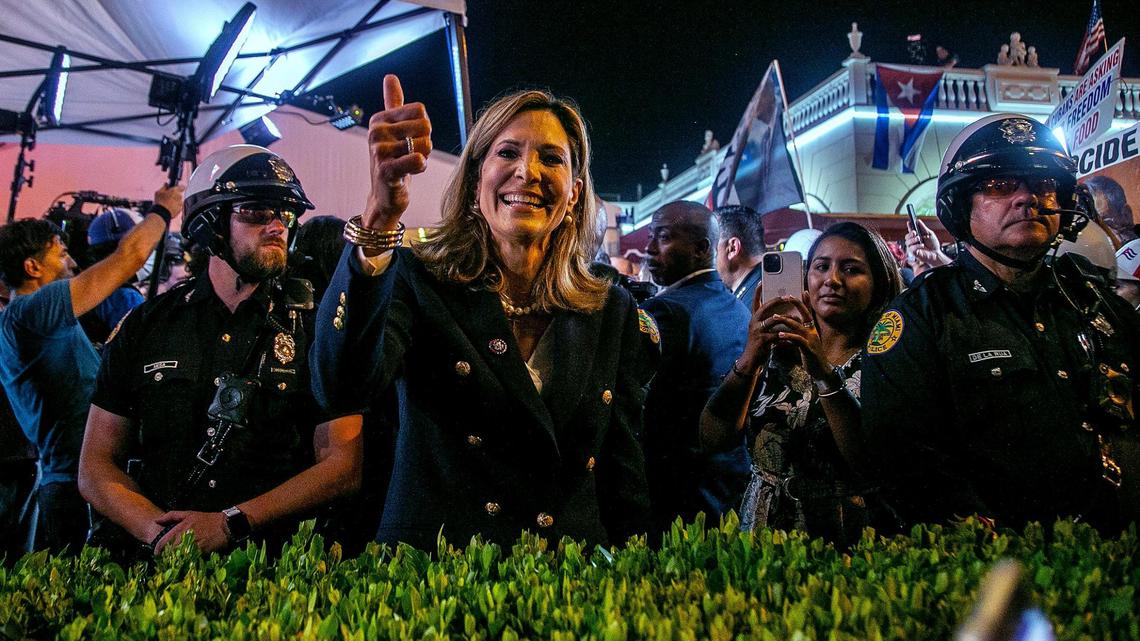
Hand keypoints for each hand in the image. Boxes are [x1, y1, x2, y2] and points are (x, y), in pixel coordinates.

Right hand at [153, 184, 184, 217]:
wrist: (161, 213)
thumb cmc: (160, 202)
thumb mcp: (158, 192)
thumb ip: (164, 187)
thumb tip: (166, 184)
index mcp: (174, 191)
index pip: (182, 187)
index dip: (180, 187)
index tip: (178, 188)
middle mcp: (179, 196)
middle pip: (179, 194)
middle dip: (175, 195)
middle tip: (169, 197)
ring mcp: (180, 203)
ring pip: (179, 200)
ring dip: (175, 201)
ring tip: (168, 203)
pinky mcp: (180, 209)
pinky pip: (178, 206)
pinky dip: (175, 206)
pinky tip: (170, 207)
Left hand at [153, 510, 229, 554]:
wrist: (226, 526)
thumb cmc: (207, 520)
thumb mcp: (189, 514)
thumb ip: (171, 516)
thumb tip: (156, 520)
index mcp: (180, 528)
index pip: (162, 543)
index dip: (157, 550)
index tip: (157, 553)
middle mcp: (185, 538)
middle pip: (168, 552)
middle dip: (166, 556)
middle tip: (165, 558)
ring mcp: (193, 546)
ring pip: (177, 557)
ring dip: (175, 560)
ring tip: (175, 561)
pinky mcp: (200, 553)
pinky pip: (188, 560)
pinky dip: (185, 561)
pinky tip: (186, 561)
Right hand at [364, 74, 432, 230]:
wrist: (384, 195)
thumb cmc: (393, 160)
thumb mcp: (392, 129)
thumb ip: (392, 102)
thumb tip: (390, 76)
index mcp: (380, 118)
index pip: (420, 110)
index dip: (423, 127)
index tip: (410, 139)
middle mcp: (376, 131)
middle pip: (425, 126)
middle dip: (425, 143)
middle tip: (410, 154)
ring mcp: (379, 150)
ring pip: (424, 144)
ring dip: (423, 157)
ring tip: (409, 164)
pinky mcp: (386, 170)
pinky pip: (417, 160)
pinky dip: (421, 166)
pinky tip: (411, 171)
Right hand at [737, 285, 800, 373]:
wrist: (751, 360)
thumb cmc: (759, 344)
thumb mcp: (761, 331)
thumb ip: (768, 322)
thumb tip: (780, 314)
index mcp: (754, 319)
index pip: (755, 303)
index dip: (757, 292)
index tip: (761, 282)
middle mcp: (754, 323)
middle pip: (765, 307)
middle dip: (777, 301)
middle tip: (787, 297)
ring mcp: (757, 331)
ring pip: (773, 320)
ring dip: (786, 318)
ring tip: (796, 318)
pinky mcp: (763, 340)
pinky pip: (777, 334)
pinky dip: (787, 334)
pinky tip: (794, 335)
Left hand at [773, 294, 830, 380]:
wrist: (820, 370)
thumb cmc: (810, 356)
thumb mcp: (804, 343)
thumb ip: (796, 334)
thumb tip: (785, 329)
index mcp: (811, 329)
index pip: (808, 312)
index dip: (805, 302)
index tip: (801, 291)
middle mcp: (812, 331)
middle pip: (805, 313)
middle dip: (796, 304)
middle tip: (785, 296)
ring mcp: (811, 339)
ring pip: (798, 326)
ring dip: (786, 320)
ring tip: (774, 317)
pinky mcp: (808, 348)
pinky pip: (797, 340)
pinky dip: (788, 336)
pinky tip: (779, 335)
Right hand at [905, 217, 950, 273]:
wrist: (936, 254)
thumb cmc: (933, 245)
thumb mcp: (929, 234)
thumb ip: (923, 227)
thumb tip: (918, 221)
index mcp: (917, 236)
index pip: (911, 230)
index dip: (909, 226)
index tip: (909, 222)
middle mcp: (914, 241)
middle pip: (906, 236)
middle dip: (910, 234)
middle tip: (915, 233)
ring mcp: (913, 247)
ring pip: (907, 242)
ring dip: (913, 239)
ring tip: (919, 239)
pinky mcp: (913, 253)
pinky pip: (911, 248)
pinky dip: (916, 246)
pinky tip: (922, 245)